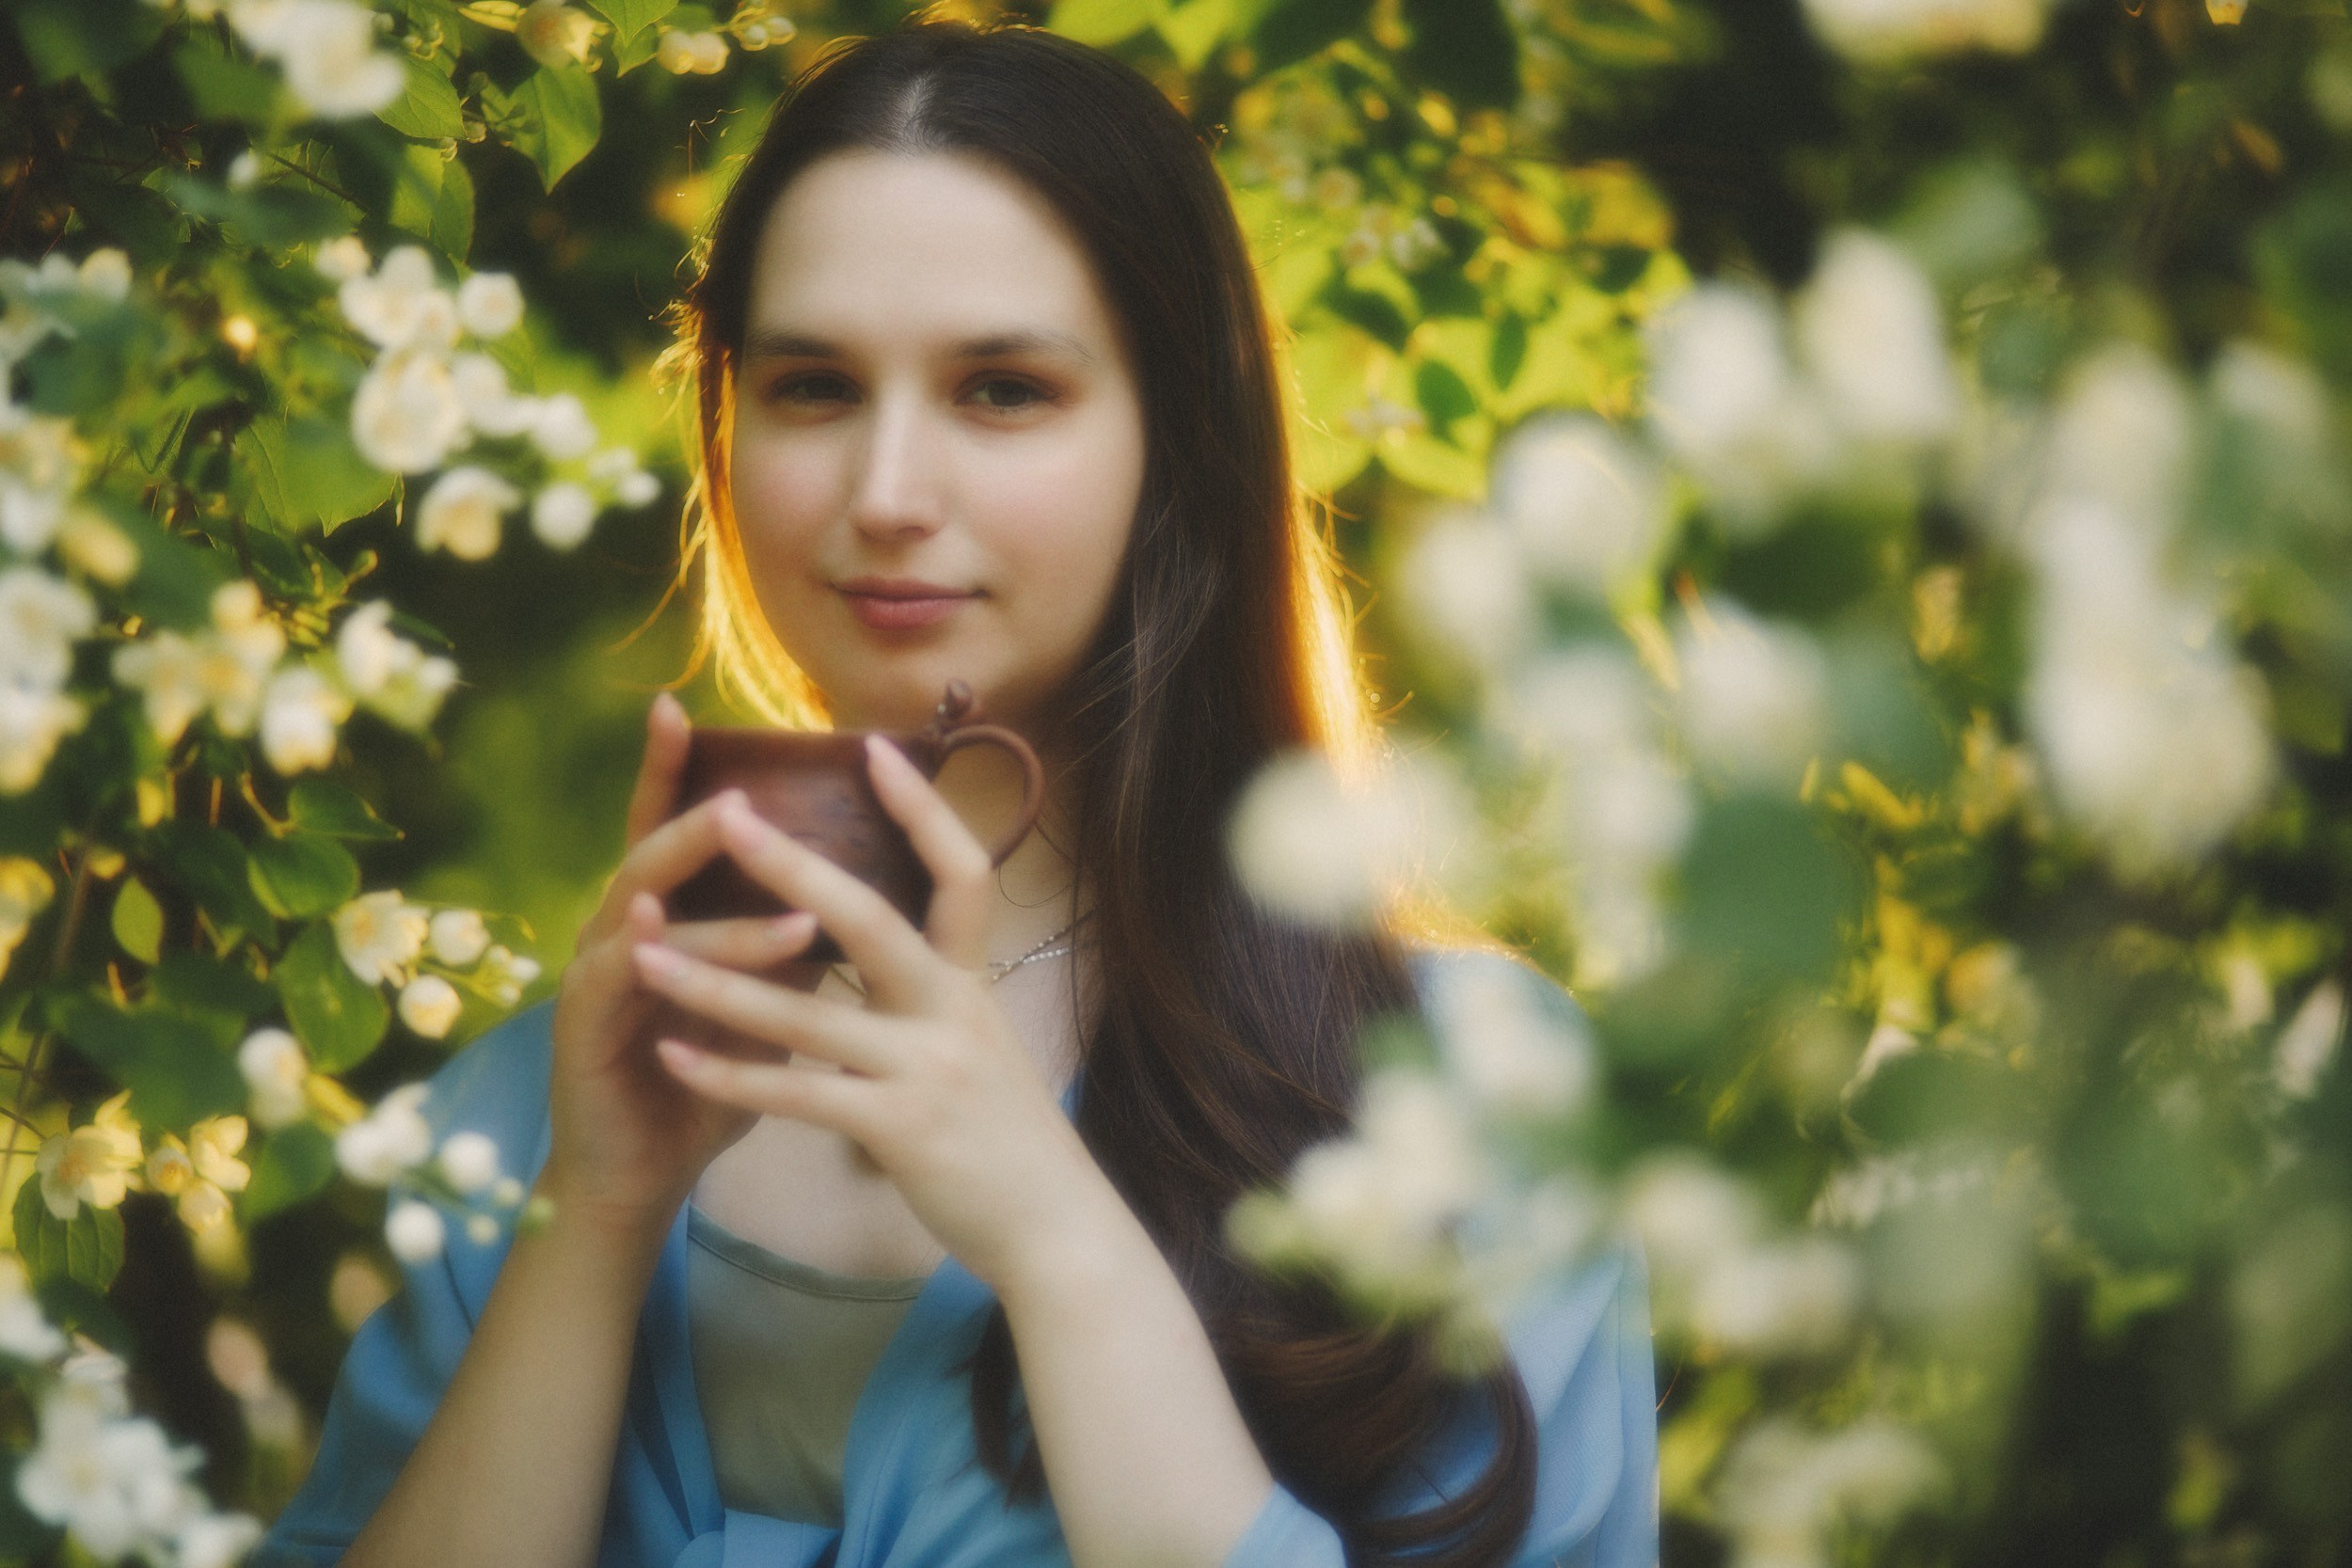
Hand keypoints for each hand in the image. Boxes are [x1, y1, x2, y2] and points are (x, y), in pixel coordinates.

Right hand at [542, 693, 830, 1238]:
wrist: (641, 1174)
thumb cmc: (702, 1082)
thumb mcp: (763, 1003)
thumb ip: (791, 944)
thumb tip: (861, 887)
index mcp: (665, 915)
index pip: (672, 827)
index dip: (674, 768)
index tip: (685, 706)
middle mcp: (622, 928)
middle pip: (650, 847)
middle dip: (692, 810)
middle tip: (745, 791)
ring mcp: (596, 971)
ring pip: (645, 909)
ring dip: (718, 905)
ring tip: (787, 900)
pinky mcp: (581, 1022)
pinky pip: (624, 976)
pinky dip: (662, 957)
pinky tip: (677, 942)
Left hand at [628, 734, 1116, 1291]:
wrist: (1057, 1230)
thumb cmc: (1013, 1142)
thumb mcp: (987, 1050)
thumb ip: (940, 1003)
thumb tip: (902, 959)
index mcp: (972, 985)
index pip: (960, 875)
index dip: (922, 811)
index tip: (875, 749)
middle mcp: (953, 1013)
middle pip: (870, 920)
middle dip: (793, 866)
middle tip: (728, 813)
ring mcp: (926, 1069)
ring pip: (810, 1013)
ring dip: (718, 980)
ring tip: (643, 950)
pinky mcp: (899, 1129)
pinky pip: (799, 1093)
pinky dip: (730, 1071)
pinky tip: (671, 1052)